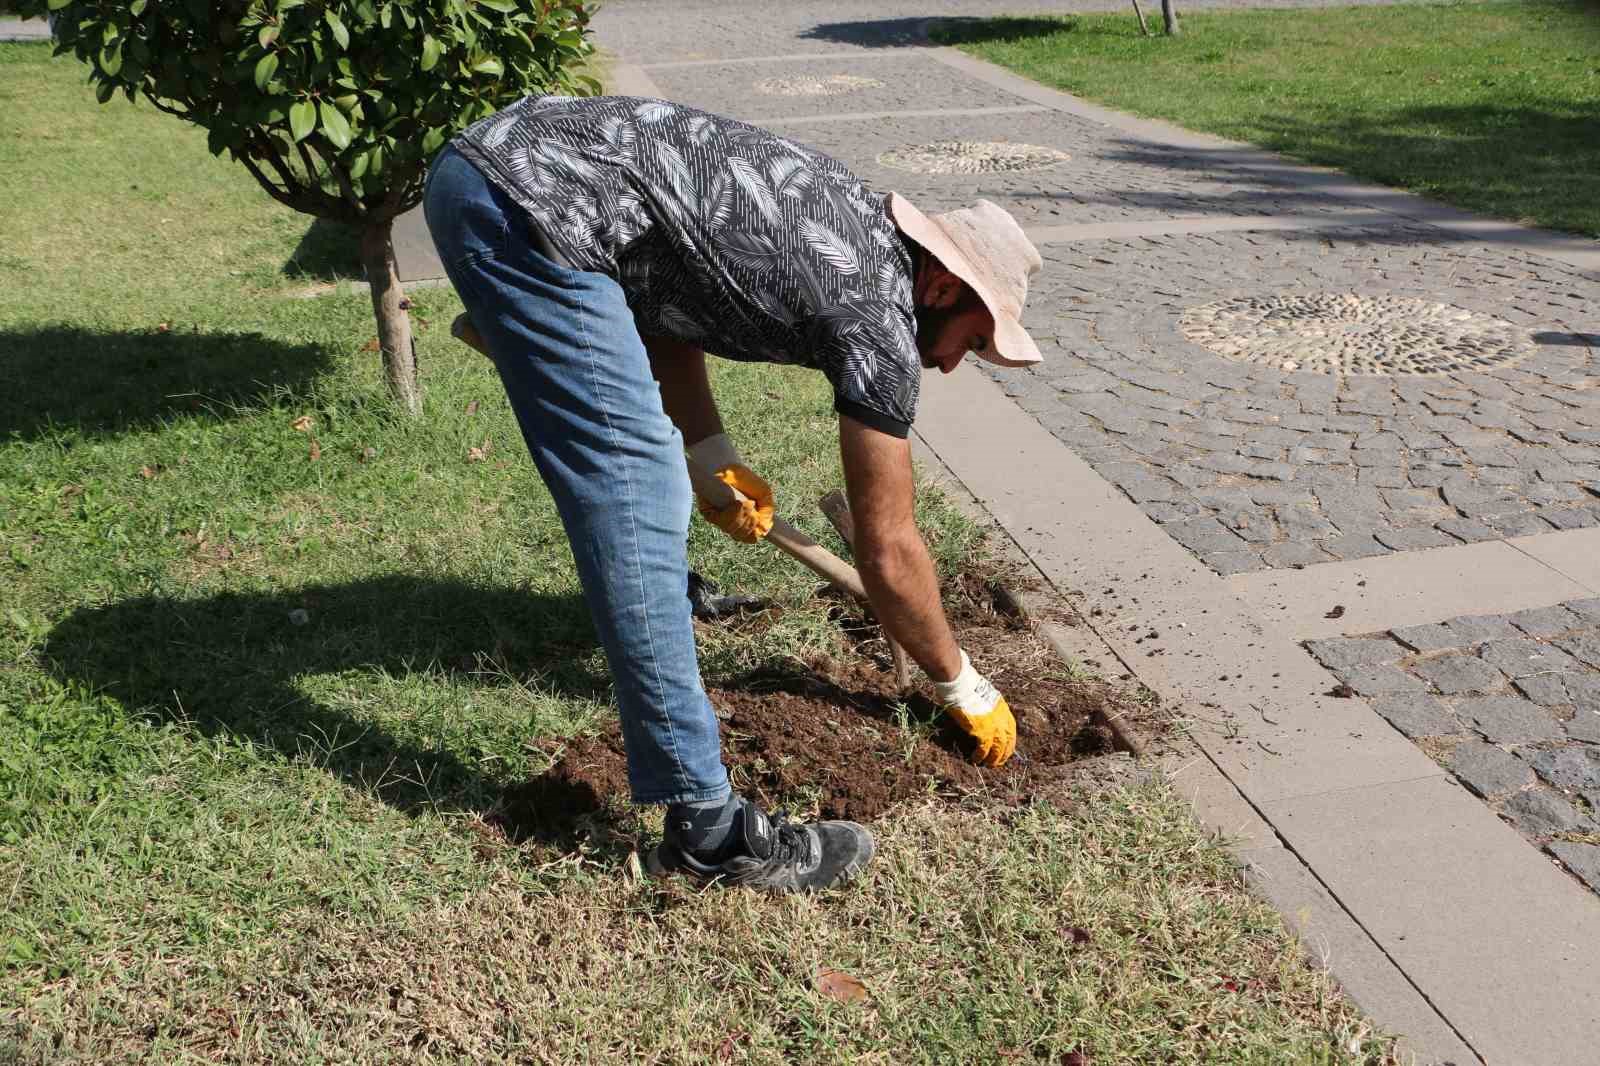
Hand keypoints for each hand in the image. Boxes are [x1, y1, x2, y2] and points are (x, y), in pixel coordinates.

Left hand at [698, 463, 774, 542]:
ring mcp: (720, 518)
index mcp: (745, 520)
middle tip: (753, 508)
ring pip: (732, 530)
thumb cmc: (746, 480)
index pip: (749, 537)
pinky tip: (738, 503)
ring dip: (743, 517)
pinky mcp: (708, 513)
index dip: (754, 534)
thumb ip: (767, 512)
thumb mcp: (764, 494)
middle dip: (750, 524)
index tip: (759, 525)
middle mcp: (732, 522)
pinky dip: (732, 514)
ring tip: (746, 503)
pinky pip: (721, 522)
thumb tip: (765, 530)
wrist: (729, 467)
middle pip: (741, 535)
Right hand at [933, 650, 1016, 767]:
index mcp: (1002, 707)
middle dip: (1005, 752)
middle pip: (1008, 740)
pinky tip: (975, 759)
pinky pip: (984, 749)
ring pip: (999, 748)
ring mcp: (993, 725)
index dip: (1009, 739)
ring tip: (988, 764)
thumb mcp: (982, 694)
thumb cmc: (965, 685)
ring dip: (995, 758)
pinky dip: (981, 756)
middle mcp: (1001, 717)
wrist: (961, 684)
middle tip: (999, 761)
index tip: (1006, 746)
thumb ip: (985, 705)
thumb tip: (980, 710)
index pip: (1011, 727)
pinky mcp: (983, 732)